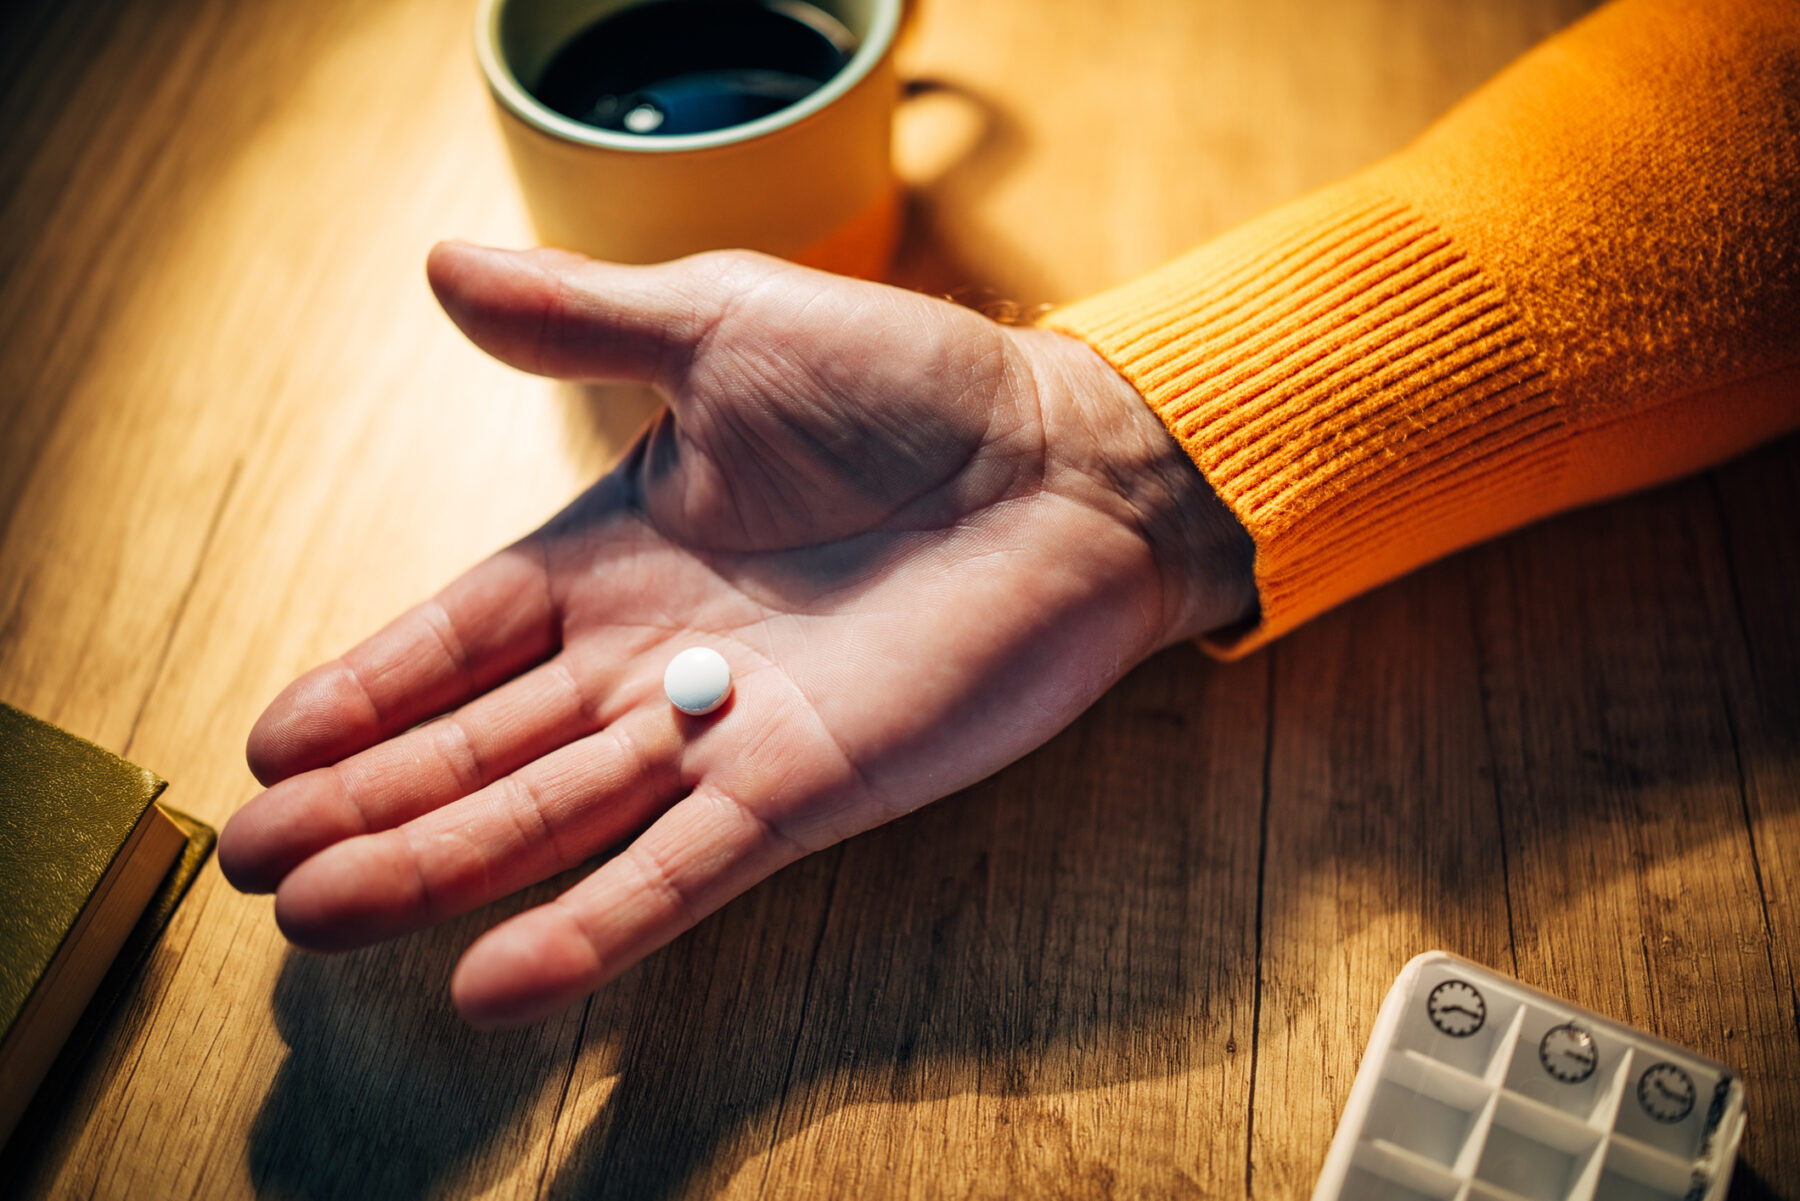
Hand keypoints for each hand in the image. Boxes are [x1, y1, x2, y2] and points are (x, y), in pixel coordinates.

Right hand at [218, 244, 1252, 1026]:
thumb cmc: (910, 386)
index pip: (461, 635)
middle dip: (367, 803)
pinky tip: (497, 980)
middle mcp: (656, 659)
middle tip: (257, 862)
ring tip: (317, 917)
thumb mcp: (726, 328)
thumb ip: (587, 325)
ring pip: (552, 818)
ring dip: (434, 869)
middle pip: (482, 746)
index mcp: (621, 554)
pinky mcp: (804, 790)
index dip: (369, 688)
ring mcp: (725, 735)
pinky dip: (591, 925)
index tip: (272, 742)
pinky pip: (679, 870)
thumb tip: (442, 265)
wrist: (1064, 464)